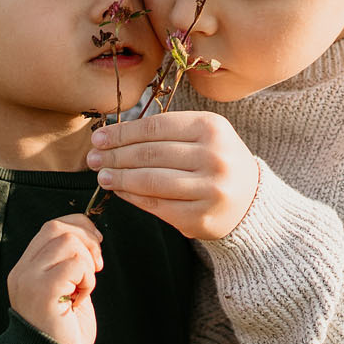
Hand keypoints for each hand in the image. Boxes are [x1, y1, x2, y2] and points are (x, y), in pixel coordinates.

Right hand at [6, 214, 102, 343]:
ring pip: (68, 243)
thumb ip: (68, 263)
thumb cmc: (65, 331)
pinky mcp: (43, 292)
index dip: (79, 227)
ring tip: (83, 290)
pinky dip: (87, 279)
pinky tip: (81, 299)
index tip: (97, 245)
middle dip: (88, 241)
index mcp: (26, 269)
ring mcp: (29, 281)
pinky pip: (75, 264)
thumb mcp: (65, 289)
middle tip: (97, 267)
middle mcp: (22, 272)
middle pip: (58, 228)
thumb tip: (89, 235)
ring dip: (88, 264)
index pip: (51, 227)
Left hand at [86, 111, 260, 240]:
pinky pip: (156, 205)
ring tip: (102, 175)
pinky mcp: (200, 217)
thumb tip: (112, 136)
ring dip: (119, 178)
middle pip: (149, 154)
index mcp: (212, 127)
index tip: (98, 138)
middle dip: (114, 156)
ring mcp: (209, 189)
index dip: (121, 133)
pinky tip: (119, 191)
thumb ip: (166, 132)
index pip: (155, 127)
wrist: (250, 200)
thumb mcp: (203, 135)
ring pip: (150, 181)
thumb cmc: (216, 161)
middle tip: (92, 158)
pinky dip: (132, 197)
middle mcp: (214, 156)